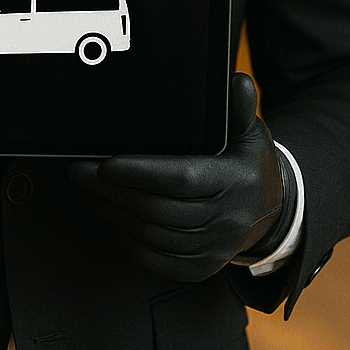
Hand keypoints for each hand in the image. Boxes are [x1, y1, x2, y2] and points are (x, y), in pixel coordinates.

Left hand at [68, 73, 284, 281]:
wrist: (270, 213)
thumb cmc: (249, 166)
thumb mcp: (249, 133)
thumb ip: (239, 108)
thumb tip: (236, 82)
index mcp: (237, 180)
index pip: (183, 178)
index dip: (141, 172)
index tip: (107, 163)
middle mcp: (227, 218)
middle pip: (159, 209)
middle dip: (111, 190)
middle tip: (79, 171)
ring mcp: (213, 247)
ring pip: (152, 235)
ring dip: (110, 213)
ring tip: (84, 190)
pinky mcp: (199, 267)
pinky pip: (155, 260)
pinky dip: (125, 241)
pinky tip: (106, 220)